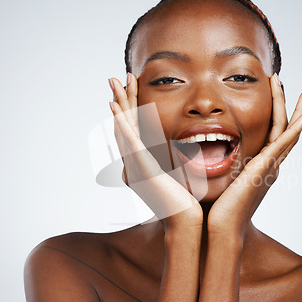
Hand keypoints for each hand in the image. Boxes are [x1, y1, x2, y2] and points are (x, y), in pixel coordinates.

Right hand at [109, 74, 202, 229]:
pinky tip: (114, 105)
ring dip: (119, 102)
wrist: (186, 224)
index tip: (132, 88)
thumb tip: (187, 152)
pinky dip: (120, 121)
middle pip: (125, 124)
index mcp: (142, 164)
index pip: (135, 130)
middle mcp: (134, 164)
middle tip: (116, 77)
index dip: (131, 108)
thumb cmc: (187, 205)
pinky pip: (129, 140)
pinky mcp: (142, 169)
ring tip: (115, 80)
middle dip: (121, 99)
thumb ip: (178, 163)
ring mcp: (135, 166)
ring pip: (124, 126)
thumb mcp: (180, 178)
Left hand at [207, 74, 301, 239]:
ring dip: (296, 110)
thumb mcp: (217, 179)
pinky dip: (296, 129)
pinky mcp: (266, 168)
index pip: (272, 134)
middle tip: (287, 84)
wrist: (218, 227)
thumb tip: (194, 152)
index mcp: (259, 166)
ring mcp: (270, 166)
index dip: (275, 113)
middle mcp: (269, 165)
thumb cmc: (214, 207)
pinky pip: (285, 144)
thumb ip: (213, 164)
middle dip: (289, 106)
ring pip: (288, 132)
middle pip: (284, 129)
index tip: (272, 93)